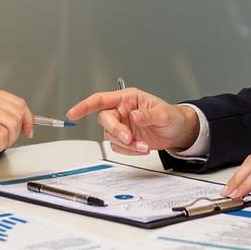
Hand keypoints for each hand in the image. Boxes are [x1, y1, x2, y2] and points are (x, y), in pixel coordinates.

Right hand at [0, 83, 32, 154]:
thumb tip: (8, 121)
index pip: (17, 102)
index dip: (27, 118)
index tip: (27, 129)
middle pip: (18, 112)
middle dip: (19, 131)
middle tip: (10, 141)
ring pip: (11, 124)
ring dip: (8, 140)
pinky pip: (1, 133)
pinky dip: (1, 144)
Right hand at [67, 88, 199, 153]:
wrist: (177, 132)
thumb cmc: (171, 116)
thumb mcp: (163, 114)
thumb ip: (148, 115)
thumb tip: (134, 116)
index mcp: (127, 98)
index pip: (101, 99)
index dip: (85, 105)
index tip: (73, 113)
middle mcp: (121, 111)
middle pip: (105, 120)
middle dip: (116, 130)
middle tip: (129, 138)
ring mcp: (122, 126)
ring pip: (111, 136)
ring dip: (127, 144)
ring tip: (144, 145)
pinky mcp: (124, 139)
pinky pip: (118, 147)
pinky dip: (129, 150)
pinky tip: (142, 147)